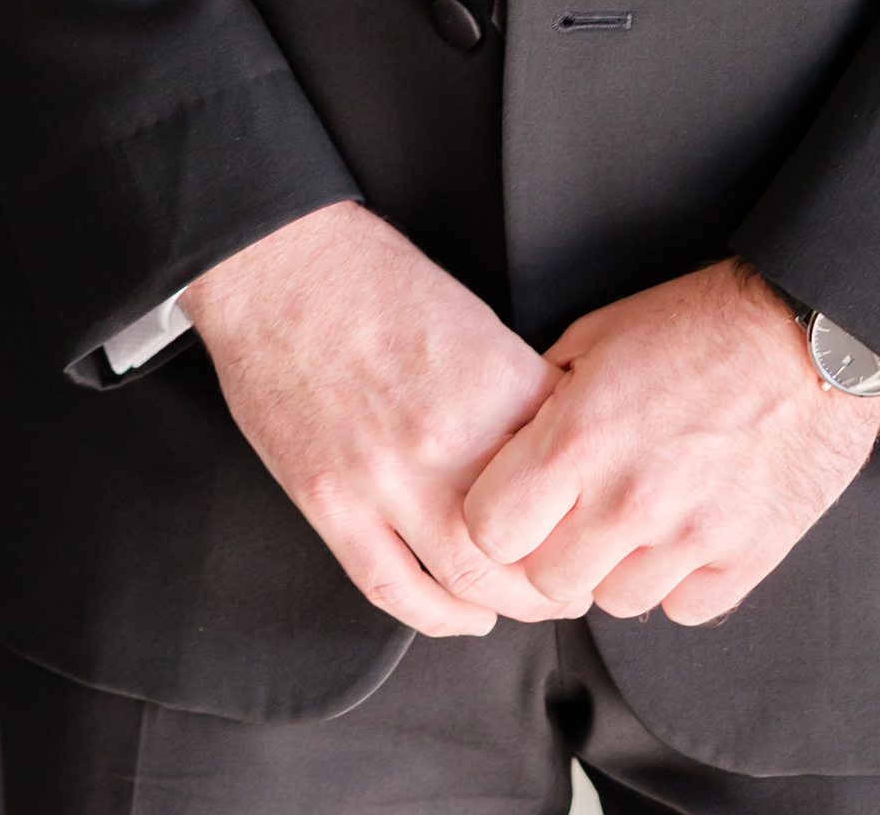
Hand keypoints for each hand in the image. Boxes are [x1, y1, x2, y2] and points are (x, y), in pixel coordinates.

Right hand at [184, 201, 562, 637]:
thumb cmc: (373, 278)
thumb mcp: (476, 319)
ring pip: (467, 579)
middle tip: (576, 576)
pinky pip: (391, 586)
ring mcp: (384, 478)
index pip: (570, 472)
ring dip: (507, 604)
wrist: (279, 266)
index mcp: (496, 382)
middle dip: (561, 574)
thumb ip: (517, 390)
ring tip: (527, 600)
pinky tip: (462, 613)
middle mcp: (448, 438)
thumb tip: (555, 442)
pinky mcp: (330, 502)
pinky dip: (436, 614)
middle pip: (527, 544)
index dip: (593, 507)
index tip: (600, 519)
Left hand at [463, 261, 879, 625]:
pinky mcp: (743, 560)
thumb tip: (513, 436)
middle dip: (553, 551)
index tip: (518, 503)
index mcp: (580, 438)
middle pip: (549, 583)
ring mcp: (688, 538)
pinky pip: (684, 608)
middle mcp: (628, 499)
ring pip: (615, 602)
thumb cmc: (708, 323)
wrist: (812, 335)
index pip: (491, 531)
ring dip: (618, 568)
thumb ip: (547, 392)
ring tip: (641, 516)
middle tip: (578, 514)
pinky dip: (681, 579)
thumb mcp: (602, 332)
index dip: (499, 517)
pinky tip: (688, 530)